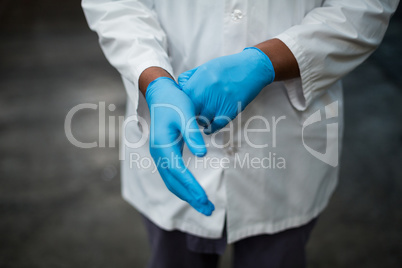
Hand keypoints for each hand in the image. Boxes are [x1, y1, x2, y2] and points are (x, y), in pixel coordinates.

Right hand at [145, 77, 214, 215]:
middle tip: (209, 210)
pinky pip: (171, 177)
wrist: (160, 94)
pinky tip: (193, 192)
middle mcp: (158, 154)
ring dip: (187, 196)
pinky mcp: (164, 155)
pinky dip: (182, 187)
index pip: (178, 172)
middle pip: (174, 183)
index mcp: (163, 146)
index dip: (191, 187)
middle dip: (191, 198)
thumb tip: (201, 154)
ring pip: (172, 182)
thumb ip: (192, 134)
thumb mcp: (186, 113)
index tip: (205, 199)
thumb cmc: (175, 102)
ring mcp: (159, 156)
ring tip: (204, 206)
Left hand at [178, 47, 274, 133]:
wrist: (251, 68)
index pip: (180, 101)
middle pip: (189, 112)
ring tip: (203, 117)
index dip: (181, 105)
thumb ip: (190, 78)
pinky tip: (209, 126)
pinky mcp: (229, 111)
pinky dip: (210, 128)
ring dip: (201, 121)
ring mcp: (217, 103)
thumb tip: (178, 88)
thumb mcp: (205, 67)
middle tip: (193, 114)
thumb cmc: (226, 68)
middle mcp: (206, 93)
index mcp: (197, 81)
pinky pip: (214, 126)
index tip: (184, 107)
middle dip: (190, 114)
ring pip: (201, 121)